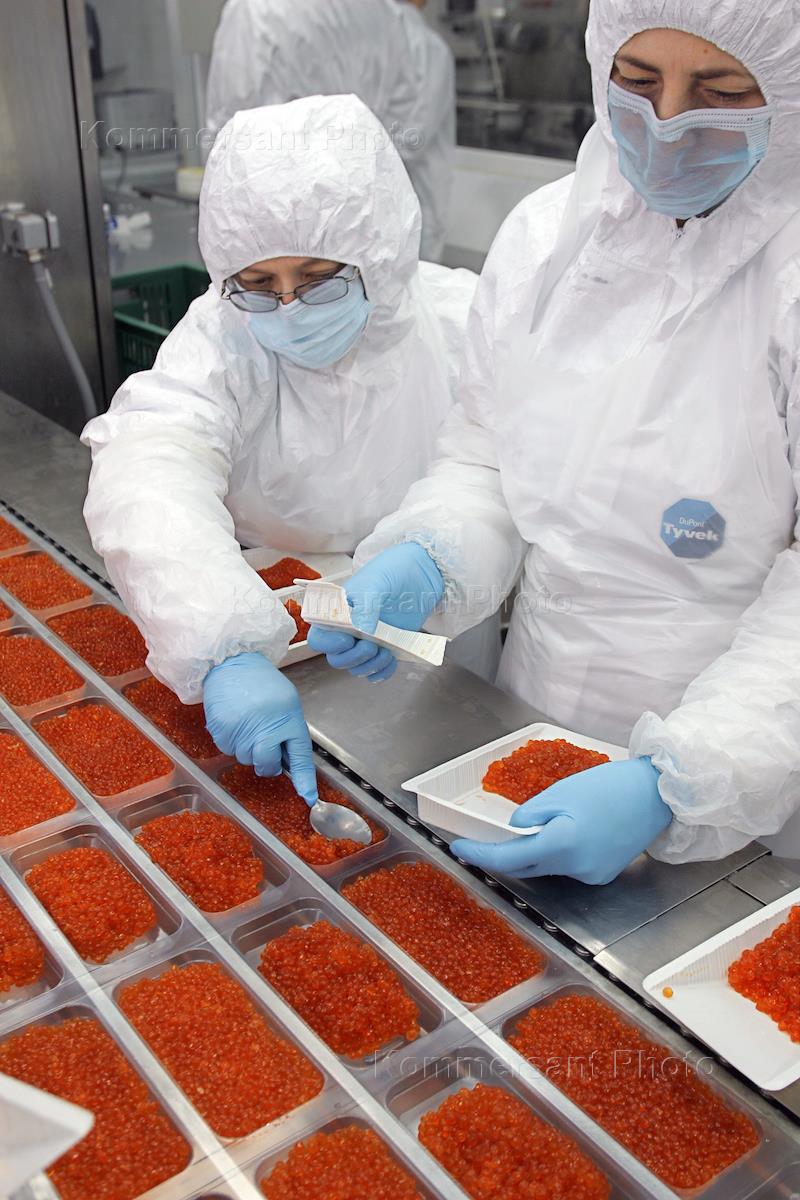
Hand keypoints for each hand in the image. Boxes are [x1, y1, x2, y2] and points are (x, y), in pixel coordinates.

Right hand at [203, 652, 317, 804]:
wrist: (231, 664)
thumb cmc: (262, 683)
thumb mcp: (287, 702)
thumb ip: (289, 731)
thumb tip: (288, 762)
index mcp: (289, 720)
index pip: (300, 757)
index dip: (304, 780)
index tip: (309, 797)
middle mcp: (266, 728)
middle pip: (268, 765)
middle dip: (267, 762)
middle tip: (265, 742)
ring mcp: (243, 732)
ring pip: (247, 759)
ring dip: (248, 748)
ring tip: (248, 721)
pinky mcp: (222, 732)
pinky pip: (229, 750)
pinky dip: (232, 741)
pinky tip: (235, 720)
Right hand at [307, 543, 443, 681]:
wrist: (418, 574)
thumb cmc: (390, 573)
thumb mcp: (374, 585)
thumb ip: (365, 607)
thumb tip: (363, 631)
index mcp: (336, 613)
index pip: (320, 639)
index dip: (330, 645)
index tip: (348, 639)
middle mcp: (347, 630)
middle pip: (338, 659)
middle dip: (354, 657)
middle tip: (372, 646)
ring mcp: (365, 641)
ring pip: (357, 667)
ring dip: (370, 665)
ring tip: (386, 651)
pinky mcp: (384, 648)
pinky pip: (376, 670)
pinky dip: (383, 671)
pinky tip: (392, 660)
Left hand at [450, 758, 671, 884]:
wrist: (657, 794)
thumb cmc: (611, 785)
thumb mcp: (560, 792)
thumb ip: (531, 815)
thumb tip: (515, 832)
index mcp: (562, 845)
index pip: (509, 858)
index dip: (480, 855)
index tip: (459, 849)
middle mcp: (576, 868)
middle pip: (526, 868)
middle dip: (504, 854)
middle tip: (484, 838)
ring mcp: (591, 875)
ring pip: (547, 867)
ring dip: (534, 851)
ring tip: (543, 822)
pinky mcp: (602, 875)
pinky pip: (567, 867)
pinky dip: (556, 853)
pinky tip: (567, 831)